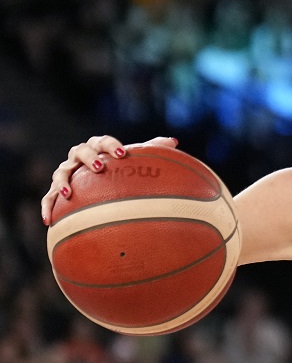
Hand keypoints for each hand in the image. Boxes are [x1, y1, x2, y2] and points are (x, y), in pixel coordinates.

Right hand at [41, 135, 178, 223]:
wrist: (101, 186)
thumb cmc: (122, 171)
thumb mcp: (136, 162)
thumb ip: (152, 151)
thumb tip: (173, 142)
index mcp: (99, 148)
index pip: (103, 141)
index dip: (111, 145)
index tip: (122, 154)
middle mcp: (79, 157)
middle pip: (80, 151)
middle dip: (89, 158)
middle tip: (100, 167)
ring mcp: (67, 173)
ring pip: (60, 172)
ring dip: (63, 181)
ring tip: (69, 194)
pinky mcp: (57, 191)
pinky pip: (48, 198)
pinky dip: (47, 206)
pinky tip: (49, 220)